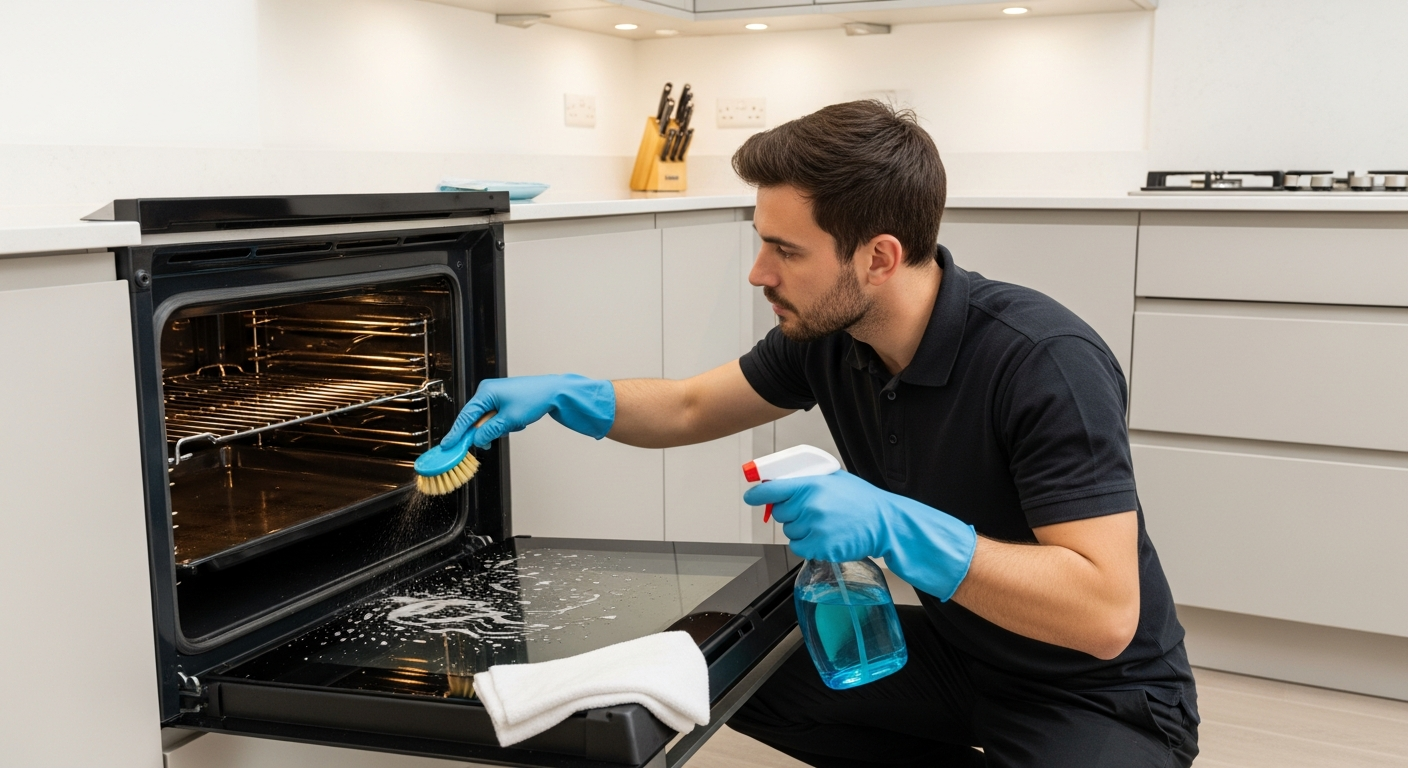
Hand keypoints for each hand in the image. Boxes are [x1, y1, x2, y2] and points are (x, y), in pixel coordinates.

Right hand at [443, 374, 615, 449]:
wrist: (554, 392)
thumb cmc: (534, 399)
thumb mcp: (509, 420)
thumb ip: (490, 431)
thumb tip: (477, 440)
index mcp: (485, 392)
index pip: (465, 416)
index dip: (456, 433)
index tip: (448, 445)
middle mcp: (487, 392)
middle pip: (476, 419)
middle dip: (485, 432)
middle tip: (488, 442)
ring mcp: (496, 395)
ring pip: (488, 420)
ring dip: (498, 428)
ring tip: (515, 424)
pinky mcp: (504, 400)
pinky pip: (497, 417)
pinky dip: (505, 424)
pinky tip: (518, 422)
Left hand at [743, 471, 976, 601]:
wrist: (885, 523)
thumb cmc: (863, 501)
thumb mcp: (835, 479)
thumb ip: (807, 481)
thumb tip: (780, 484)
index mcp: (812, 485)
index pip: (772, 489)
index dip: (757, 494)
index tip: (751, 496)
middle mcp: (810, 506)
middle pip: (779, 513)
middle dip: (790, 513)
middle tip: (811, 511)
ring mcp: (814, 528)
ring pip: (790, 532)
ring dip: (801, 529)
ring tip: (824, 524)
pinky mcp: (820, 547)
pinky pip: (799, 548)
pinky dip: (808, 545)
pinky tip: (826, 537)